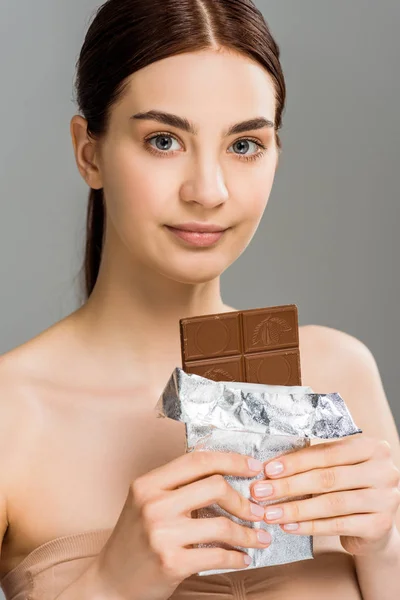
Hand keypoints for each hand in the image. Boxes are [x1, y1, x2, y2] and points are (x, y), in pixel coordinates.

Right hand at [94, 450, 270, 599]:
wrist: (110, 581)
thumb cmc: (135, 539)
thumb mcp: (147, 501)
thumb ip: (177, 484)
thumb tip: (224, 470)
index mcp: (148, 483)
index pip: (197, 460)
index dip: (231, 460)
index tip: (253, 466)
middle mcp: (153, 504)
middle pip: (215, 487)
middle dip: (244, 500)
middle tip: (257, 510)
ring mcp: (161, 534)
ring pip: (222, 524)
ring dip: (248, 533)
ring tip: (260, 538)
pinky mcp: (171, 563)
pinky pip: (217, 555)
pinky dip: (237, 557)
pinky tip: (243, 557)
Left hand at [250, 435, 399, 555]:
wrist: (375, 521)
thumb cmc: (350, 485)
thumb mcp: (338, 465)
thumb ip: (314, 461)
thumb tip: (271, 467)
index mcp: (370, 447)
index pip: (327, 453)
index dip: (295, 462)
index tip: (268, 469)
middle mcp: (383, 471)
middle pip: (327, 478)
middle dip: (289, 485)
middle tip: (261, 491)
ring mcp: (385, 499)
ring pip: (331, 504)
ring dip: (295, 509)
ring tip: (270, 513)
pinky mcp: (380, 525)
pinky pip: (337, 525)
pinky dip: (309, 526)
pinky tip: (289, 526)